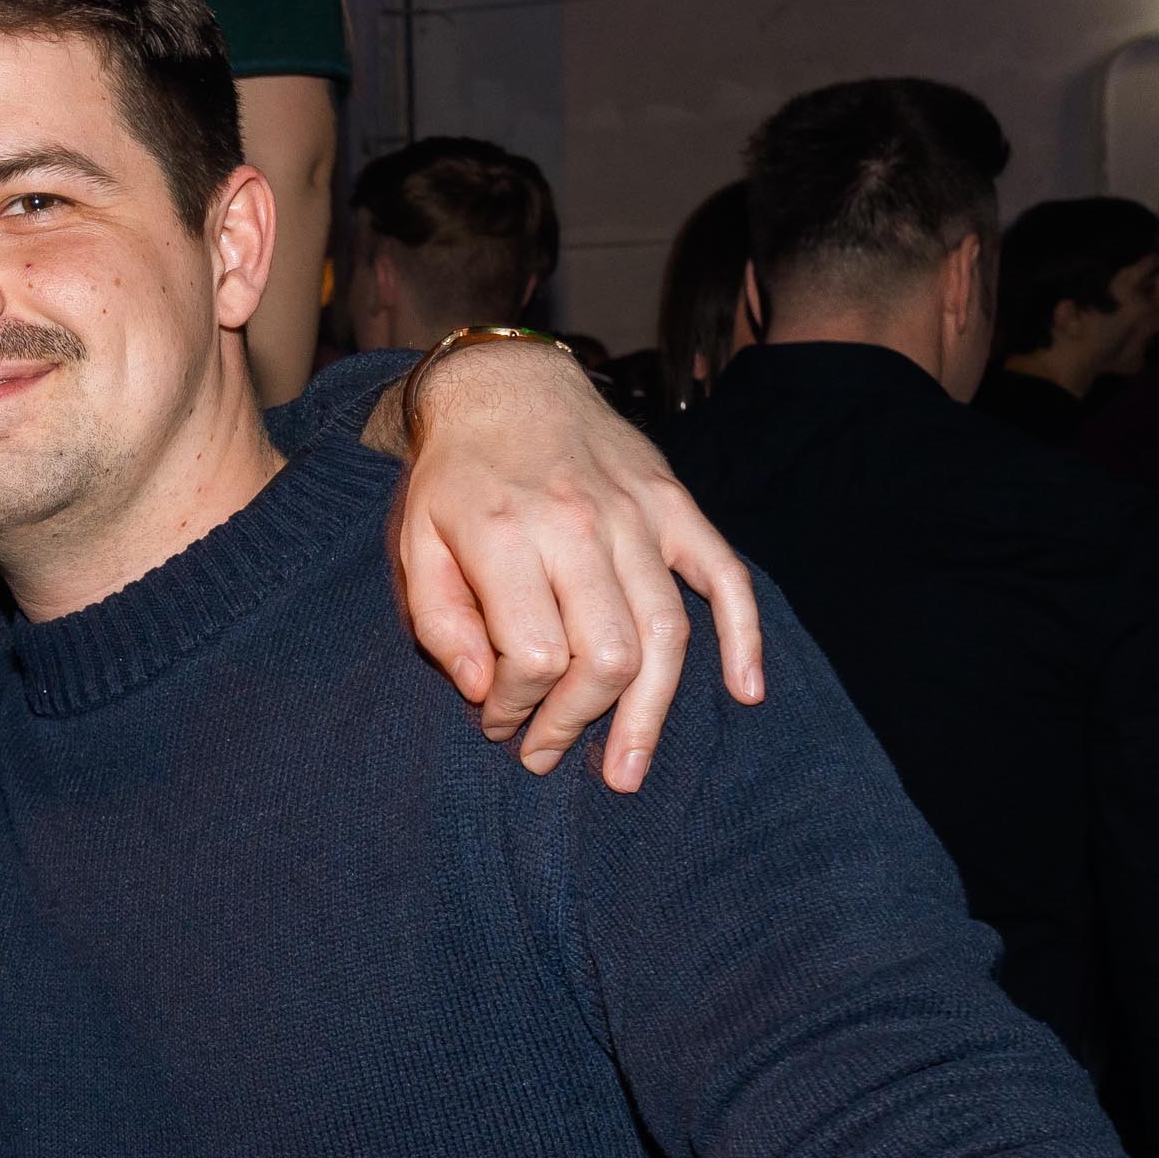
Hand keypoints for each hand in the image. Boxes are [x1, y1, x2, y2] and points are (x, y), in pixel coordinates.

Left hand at [382, 345, 764, 790]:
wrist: (505, 386)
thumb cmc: (454, 479)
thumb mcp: (413, 544)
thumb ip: (440, 622)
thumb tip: (483, 692)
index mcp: (507, 536)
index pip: (533, 656)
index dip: (515, 707)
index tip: (496, 721)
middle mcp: (579, 526)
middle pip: (605, 656)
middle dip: (575, 723)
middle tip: (546, 754)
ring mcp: (637, 515)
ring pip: (664, 634)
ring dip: (648, 714)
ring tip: (626, 771)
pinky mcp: (675, 505)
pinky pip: (725, 576)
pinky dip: (744, 637)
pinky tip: (745, 691)